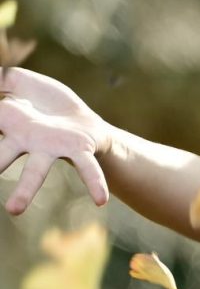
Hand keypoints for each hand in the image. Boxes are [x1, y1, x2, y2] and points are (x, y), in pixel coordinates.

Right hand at [0, 66, 111, 214]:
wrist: (80, 117)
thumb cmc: (43, 103)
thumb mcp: (18, 81)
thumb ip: (1, 78)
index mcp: (9, 125)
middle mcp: (27, 141)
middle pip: (2, 155)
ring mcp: (52, 148)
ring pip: (36, 171)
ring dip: (24, 191)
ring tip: (13, 210)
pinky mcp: (80, 149)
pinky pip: (88, 168)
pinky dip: (94, 183)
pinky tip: (101, 201)